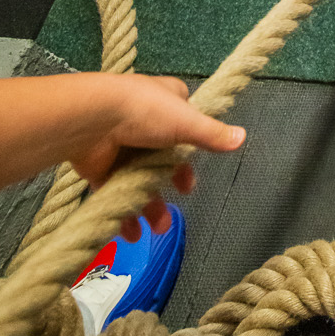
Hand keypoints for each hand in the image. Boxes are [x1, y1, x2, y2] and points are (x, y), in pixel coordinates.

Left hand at [68, 75, 244, 242]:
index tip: (197, 165)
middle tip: (181, 198)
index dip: (192, 145)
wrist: (92, 121)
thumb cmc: (144, 112)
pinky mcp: (102, 168)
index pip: (186, 123)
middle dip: (173, 182)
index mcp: (167, 103)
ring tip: (159, 228)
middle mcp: (145, 124)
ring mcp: (122, 147)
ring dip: (151, 206)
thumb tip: (242, 137)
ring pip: (142, 180)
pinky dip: (126, 214)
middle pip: (164, 158)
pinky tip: (133, 232)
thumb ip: (212, 134)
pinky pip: (118, 194)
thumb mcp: (185, 121)